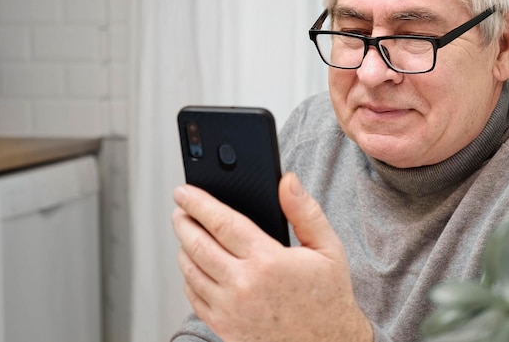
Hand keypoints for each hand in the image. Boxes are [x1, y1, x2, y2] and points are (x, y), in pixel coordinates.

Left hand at [172, 172, 372, 341]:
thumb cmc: (328, 296)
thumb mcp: (327, 248)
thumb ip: (304, 211)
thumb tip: (287, 181)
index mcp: (268, 261)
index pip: (221, 222)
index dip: (198, 203)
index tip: (185, 191)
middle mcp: (244, 285)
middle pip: (197, 244)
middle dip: (183, 221)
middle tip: (180, 208)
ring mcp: (230, 309)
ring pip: (190, 270)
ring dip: (183, 247)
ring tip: (186, 233)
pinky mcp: (224, 327)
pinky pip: (193, 297)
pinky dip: (188, 276)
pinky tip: (194, 265)